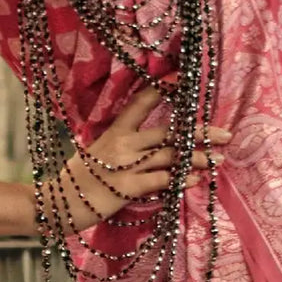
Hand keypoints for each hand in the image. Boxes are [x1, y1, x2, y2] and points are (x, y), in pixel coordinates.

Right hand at [46, 86, 230, 232]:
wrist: (56, 203)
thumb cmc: (80, 179)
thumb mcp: (98, 152)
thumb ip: (125, 145)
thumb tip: (155, 145)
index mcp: (115, 130)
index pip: (141, 102)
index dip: (162, 88)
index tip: (183, 78)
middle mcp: (122, 143)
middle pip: (169, 132)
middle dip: (200, 133)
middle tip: (225, 134)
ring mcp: (125, 165)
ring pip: (170, 156)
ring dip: (198, 158)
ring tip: (218, 159)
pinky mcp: (126, 188)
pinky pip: (161, 181)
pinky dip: (181, 180)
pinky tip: (196, 179)